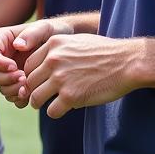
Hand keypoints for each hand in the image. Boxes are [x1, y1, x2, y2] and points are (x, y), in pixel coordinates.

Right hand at [0, 19, 66, 106]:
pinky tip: (32, 92)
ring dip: (14, 90)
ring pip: (2, 88)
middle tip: (24, 77)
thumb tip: (17, 45)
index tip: (14, 66)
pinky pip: (13, 97)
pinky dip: (21, 98)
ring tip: (29, 84)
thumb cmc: (52, 32)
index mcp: (1, 40)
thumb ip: (31, 34)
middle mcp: (2, 58)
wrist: (63, 44)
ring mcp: (9, 73)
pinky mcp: (18, 84)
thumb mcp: (44, 28)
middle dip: (6, 79)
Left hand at [24, 34, 141, 117]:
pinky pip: (51, 111)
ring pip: (35, 97)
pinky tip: (63, 109)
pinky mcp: (70, 96)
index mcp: (53, 44)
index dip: (31, 76)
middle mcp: (53, 59)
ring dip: (40, 103)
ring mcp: (60, 78)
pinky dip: (55, 112)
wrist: (126, 62)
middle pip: (29, 81)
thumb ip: (58, 49)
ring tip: (48, 104)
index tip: (39, 82)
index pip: (28, 64)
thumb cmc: (105, 52)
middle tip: (40, 97)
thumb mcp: (76, 41)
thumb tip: (45, 62)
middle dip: (33, 90)